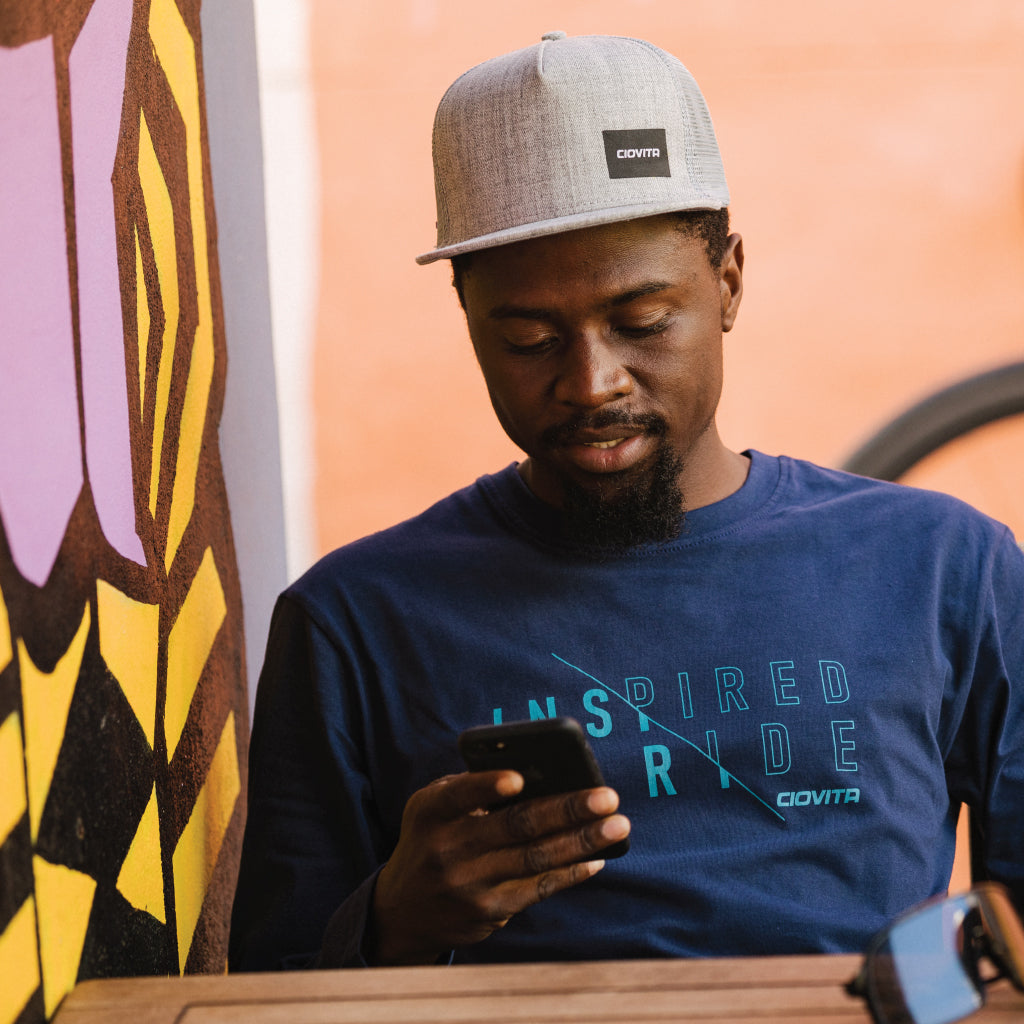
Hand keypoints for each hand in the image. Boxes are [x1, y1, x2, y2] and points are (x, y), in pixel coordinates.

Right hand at [368, 770, 629, 964]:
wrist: (404, 910)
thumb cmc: (433, 837)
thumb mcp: (433, 808)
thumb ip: (471, 789)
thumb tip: (539, 776)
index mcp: (432, 812)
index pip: (459, 795)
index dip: (487, 787)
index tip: (518, 779)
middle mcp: (448, 849)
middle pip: (515, 826)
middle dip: (566, 810)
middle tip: (606, 796)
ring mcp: (470, 884)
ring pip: (536, 858)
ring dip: (582, 841)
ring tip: (617, 825)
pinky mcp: (490, 911)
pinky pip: (539, 888)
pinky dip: (571, 872)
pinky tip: (598, 858)